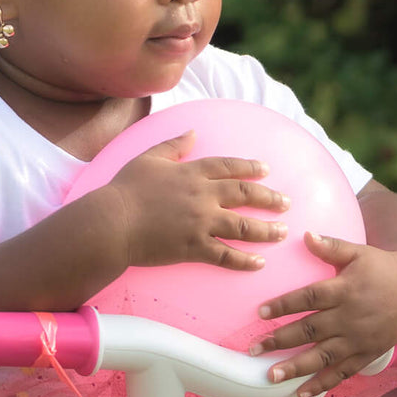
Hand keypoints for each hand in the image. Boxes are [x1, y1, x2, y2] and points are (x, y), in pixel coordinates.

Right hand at [107, 130, 289, 270]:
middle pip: (244, 194)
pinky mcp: (194, 248)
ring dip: (266, 230)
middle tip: (286, 203)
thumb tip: (192, 132)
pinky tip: (259, 263)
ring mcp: (201, 223)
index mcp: (192, 172)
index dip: (249, 167)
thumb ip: (173, 145)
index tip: (266, 170)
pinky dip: (245, 261)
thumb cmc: (124, 190)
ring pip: (243, 226)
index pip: (229, 167)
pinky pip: (226, 255)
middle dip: (269, 198)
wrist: (111, 223)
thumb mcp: (148, 158)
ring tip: (282, 232)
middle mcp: (202, 196)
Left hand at [251, 232, 396, 396]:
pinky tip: (300, 393)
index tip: (261, 312)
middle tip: (254, 349)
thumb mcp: (359, 252)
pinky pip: (341, 373)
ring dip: (295, 368)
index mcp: (346, 290)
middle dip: (281, 340)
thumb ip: (331, 246)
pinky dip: (321, 385)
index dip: (285, 305)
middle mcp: (351, 317)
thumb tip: (304, 234)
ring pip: (323, 357)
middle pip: (311, 330)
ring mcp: (359, 340)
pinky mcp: (366, 355)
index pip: (310, 298)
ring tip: (271, 376)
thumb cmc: (383, 269)